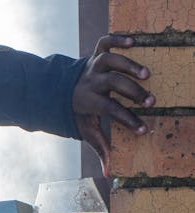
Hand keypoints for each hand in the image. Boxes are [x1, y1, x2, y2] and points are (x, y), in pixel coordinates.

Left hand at [72, 34, 153, 176]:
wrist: (61, 91)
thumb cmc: (81, 113)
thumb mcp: (87, 132)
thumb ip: (100, 149)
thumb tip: (108, 174)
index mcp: (88, 101)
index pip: (109, 109)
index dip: (126, 119)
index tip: (143, 129)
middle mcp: (91, 81)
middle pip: (112, 84)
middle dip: (132, 92)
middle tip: (151, 101)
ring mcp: (93, 65)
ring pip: (110, 60)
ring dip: (128, 65)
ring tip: (147, 74)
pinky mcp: (96, 53)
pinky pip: (105, 41)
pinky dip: (117, 38)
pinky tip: (134, 41)